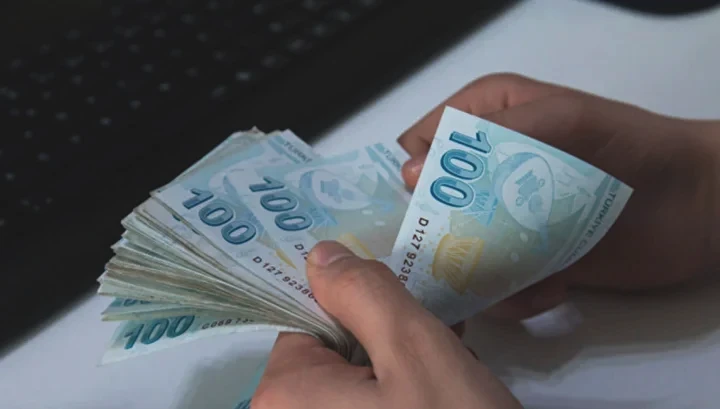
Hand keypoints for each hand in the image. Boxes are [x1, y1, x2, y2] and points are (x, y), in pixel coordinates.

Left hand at [252, 241, 523, 408]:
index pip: (310, 324)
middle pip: (333, 356)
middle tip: (441, 353)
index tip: (409, 318)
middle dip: (388, 347)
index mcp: (281, 398)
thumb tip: (319, 256)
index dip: (361, 312)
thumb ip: (364, 294)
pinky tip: (444, 403)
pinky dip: (404, 400)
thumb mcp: (416, 351)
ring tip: (454, 384)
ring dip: (404, 375)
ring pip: (358, 386)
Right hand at [398, 73, 719, 319]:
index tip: (422, 208)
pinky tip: (552, 288)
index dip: (411, 177)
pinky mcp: (528, 260)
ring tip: (520, 276)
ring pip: (455, 254)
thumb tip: (411, 174)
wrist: (697, 205)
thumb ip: (490, 137)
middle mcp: (488, 170)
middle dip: (437, 236)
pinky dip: (514, 297)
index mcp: (487, 120)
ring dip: (477, 274)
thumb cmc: (632, 147)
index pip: (418, 145)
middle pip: (429, 208)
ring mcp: (506, 219)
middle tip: (457, 255)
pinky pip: (495, 286)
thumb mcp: (563, 120)